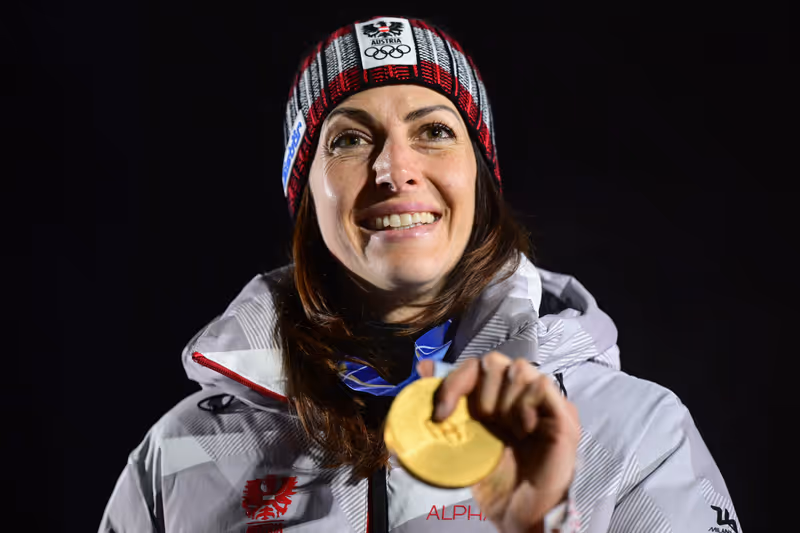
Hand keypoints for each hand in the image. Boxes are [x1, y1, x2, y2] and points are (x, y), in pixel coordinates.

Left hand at [417, 352, 579, 532]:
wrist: (518, 515)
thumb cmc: (494, 482)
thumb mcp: (461, 439)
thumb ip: (448, 403)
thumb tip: (424, 368)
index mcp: (499, 398)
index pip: (476, 364)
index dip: (455, 382)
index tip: (442, 414)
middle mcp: (523, 395)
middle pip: (495, 361)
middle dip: (481, 394)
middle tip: (486, 424)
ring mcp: (545, 404)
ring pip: (520, 368)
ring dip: (504, 401)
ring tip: (508, 431)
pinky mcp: (562, 415)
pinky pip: (541, 385)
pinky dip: (525, 405)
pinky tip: (523, 430)